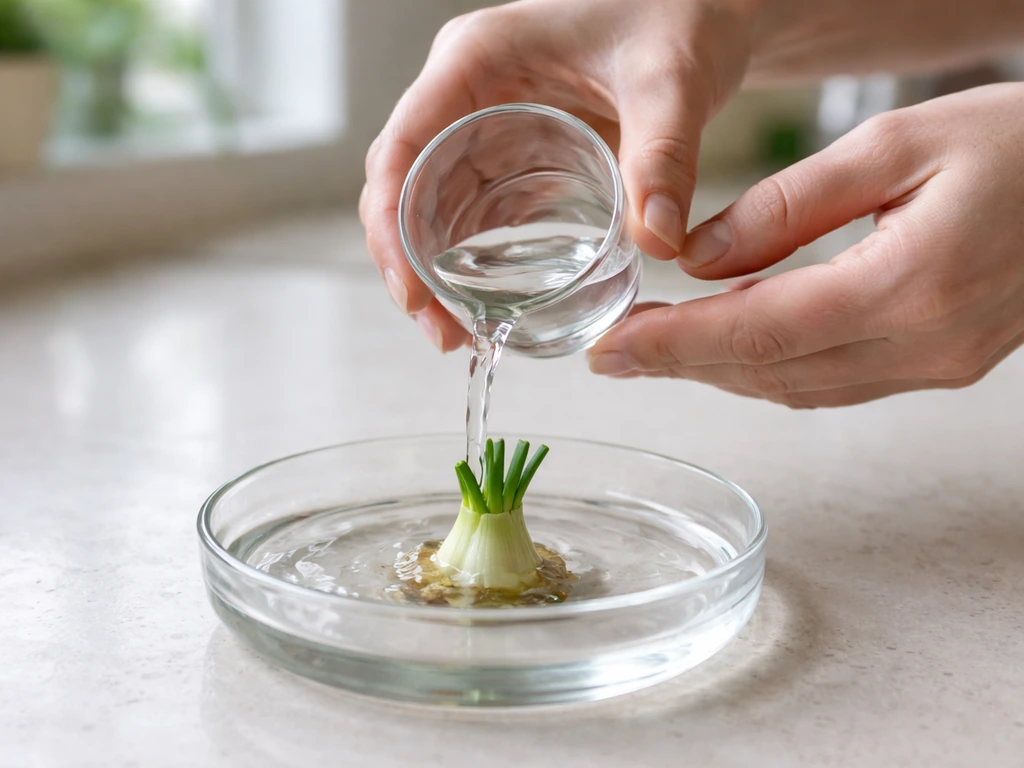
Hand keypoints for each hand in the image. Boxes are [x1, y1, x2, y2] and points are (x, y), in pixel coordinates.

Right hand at [360, 0, 756, 350]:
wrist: (706, 12)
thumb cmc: (679, 18)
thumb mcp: (670, 83)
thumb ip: (664, 157)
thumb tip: (658, 242)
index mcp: (475, 61)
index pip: (402, 147)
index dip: (391, 225)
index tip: (412, 292)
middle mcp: (467, 93)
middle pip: (405, 186)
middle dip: (409, 263)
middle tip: (443, 333)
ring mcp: (488, 123)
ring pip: (434, 205)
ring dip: (437, 271)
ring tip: (461, 334)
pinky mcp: (517, 151)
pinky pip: (479, 211)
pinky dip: (475, 260)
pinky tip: (487, 304)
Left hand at [588, 83, 1023, 407]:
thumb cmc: (1015, 142)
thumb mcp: (893, 143)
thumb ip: (787, 206)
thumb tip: (698, 259)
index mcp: (908, 283)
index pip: (759, 332)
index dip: (674, 346)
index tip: (608, 349)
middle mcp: (923, 343)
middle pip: (771, 372)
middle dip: (681, 365)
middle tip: (611, 352)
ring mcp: (938, 364)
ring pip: (799, 387)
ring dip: (721, 372)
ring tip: (655, 349)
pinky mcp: (944, 364)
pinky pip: (836, 383)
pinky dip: (773, 369)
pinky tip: (733, 347)